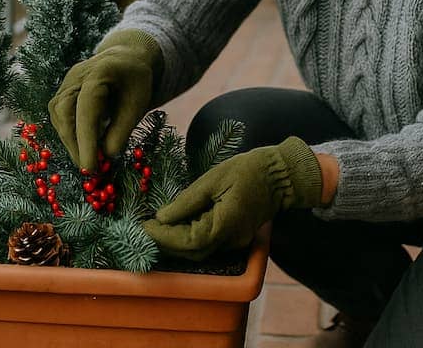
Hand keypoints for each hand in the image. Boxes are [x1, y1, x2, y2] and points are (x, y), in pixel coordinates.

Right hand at [49, 30, 161, 168]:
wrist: (125, 59)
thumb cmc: (135, 81)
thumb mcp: (138, 103)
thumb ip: (123, 128)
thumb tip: (107, 156)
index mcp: (100, 71)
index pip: (87, 106)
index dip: (86, 138)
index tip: (90, 166)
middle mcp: (77, 75)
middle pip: (65, 110)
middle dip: (74, 142)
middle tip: (89, 169)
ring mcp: (66, 82)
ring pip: (58, 114)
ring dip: (69, 141)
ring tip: (87, 160)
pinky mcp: (62, 92)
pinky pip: (58, 115)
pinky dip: (68, 133)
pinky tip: (81, 147)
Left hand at [142, 137, 322, 260]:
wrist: (280, 174)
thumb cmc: (248, 169)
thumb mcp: (213, 178)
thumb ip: (187, 201)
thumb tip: (161, 218)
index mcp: (226, 224)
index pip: (188, 241)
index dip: (163, 236)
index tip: (143, 225)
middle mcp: (231, 240)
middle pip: (192, 252)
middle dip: (164, 243)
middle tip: (142, 229)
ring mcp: (235, 242)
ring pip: (199, 252)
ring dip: (174, 244)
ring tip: (153, 229)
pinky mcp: (235, 238)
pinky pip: (207, 245)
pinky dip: (188, 240)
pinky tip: (174, 228)